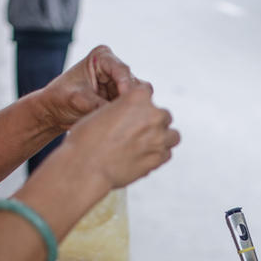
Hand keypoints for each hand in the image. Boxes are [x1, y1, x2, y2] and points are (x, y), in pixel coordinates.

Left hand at [39, 45, 148, 132]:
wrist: (54, 112)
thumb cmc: (60, 99)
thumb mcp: (77, 100)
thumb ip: (97, 104)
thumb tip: (117, 114)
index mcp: (102, 57)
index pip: (122, 70)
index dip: (126, 88)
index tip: (127, 104)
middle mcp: (115, 68)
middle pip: (135, 84)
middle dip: (132, 101)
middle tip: (129, 119)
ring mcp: (121, 85)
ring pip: (139, 98)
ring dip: (133, 111)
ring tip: (124, 125)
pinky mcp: (123, 100)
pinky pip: (135, 109)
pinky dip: (131, 118)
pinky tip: (125, 128)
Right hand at [64, 83, 180, 188]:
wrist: (86, 166)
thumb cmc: (87, 139)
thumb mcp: (103, 111)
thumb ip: (124, 110)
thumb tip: (135, 117)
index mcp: (137, 96)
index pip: (147, 94)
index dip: (141, 105)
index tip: (133, 114)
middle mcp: (153, 114)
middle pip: (164, 115)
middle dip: (154, 123)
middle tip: (139, 133)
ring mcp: (159, 137)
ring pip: (173, 136)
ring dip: (163, 139)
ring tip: (147, 145)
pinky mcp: (159, 158)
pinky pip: (167, 154)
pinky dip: (159, 155)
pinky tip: (144, 157)